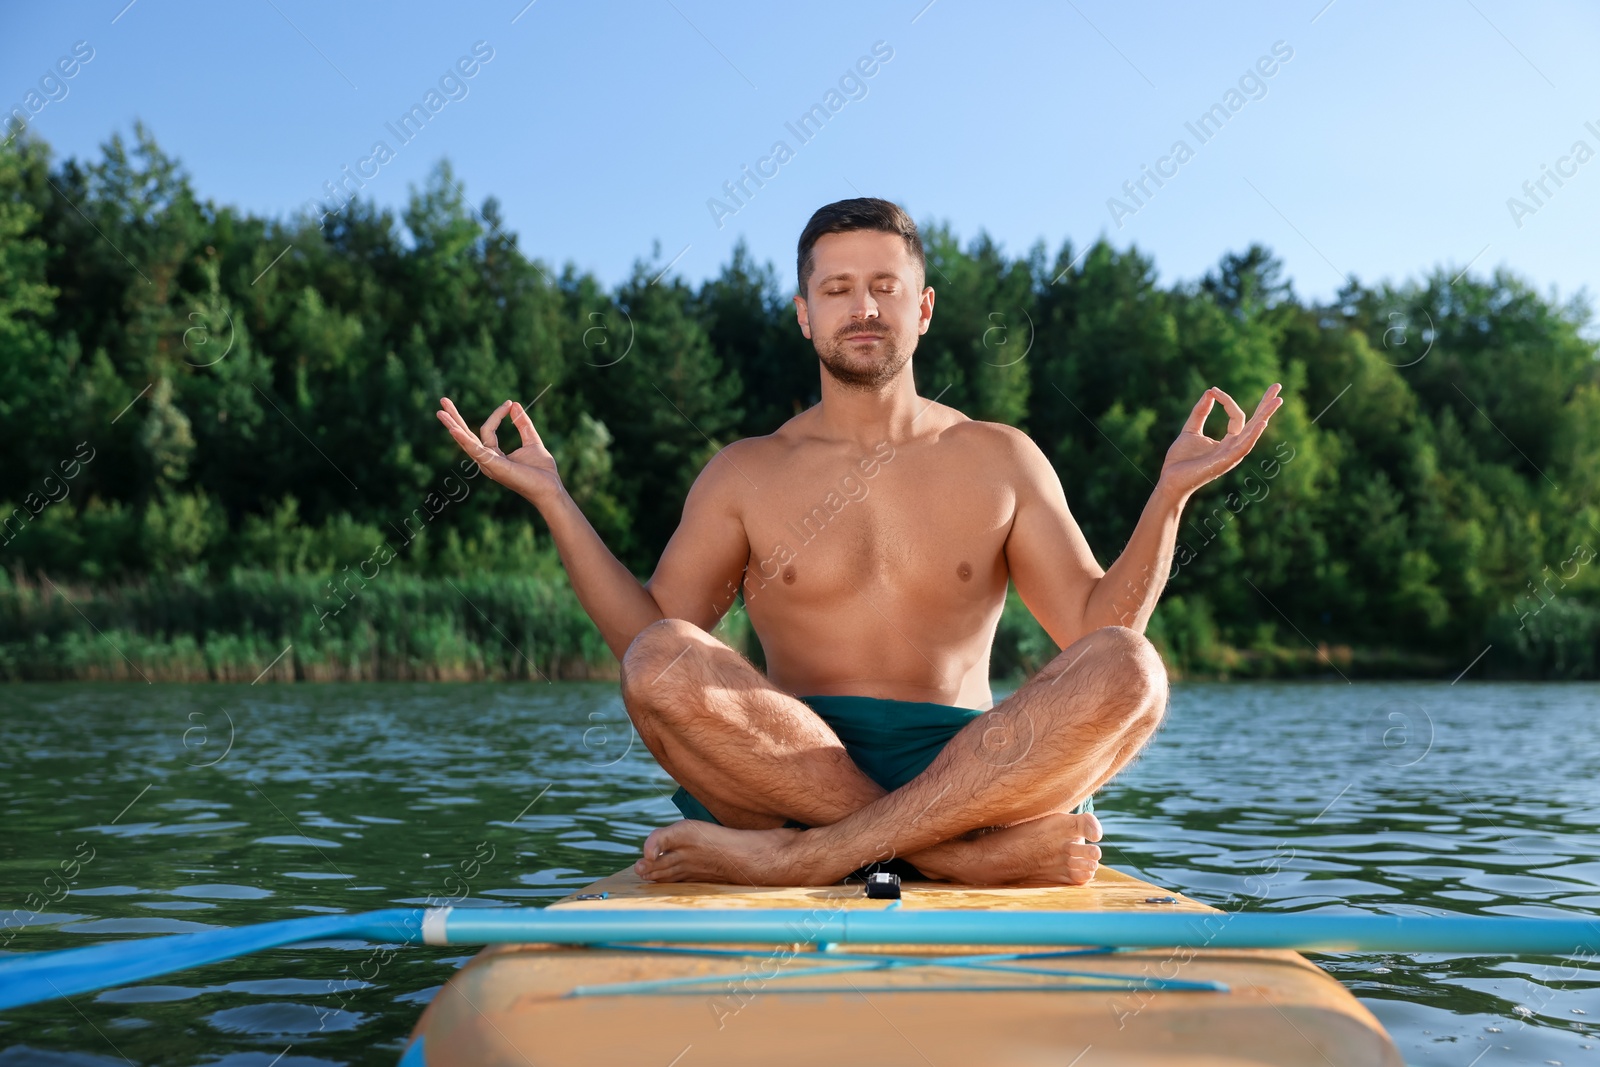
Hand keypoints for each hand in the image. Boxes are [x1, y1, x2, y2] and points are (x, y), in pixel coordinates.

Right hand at [436, 397, 563, 506]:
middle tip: (443, 401)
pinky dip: (465, 440)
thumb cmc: (541, 471)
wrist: (550, 488)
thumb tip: (514, 404)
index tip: (509, 403)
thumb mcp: (532, 441)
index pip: (488, 430)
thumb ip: (522, 424)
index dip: (497, 414)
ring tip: (440, 411)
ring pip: (466, 442)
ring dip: (453, 426)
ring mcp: (488, 464)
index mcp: (494, 455)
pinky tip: (454, 429)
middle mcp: (486, 460)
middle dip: (455, 418)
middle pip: (466, 436)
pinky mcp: (493, 466)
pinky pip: (476, 450)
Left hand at [1158, 383, 1283, 497]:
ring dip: (1265, 415)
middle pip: (1255, 423)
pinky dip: (1253, 435)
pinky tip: (1262, 422)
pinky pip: (1243, 447)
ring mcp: (1232, 455)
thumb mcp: (1190, 429)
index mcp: (1228, 442)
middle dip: (1266, 405)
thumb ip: (1200, 412)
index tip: (1213, 390)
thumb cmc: (1180, 460)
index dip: (1226, 400)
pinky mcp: (1226, 461)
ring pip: (1253, 432)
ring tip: (1277, 400)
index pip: (1236, 417)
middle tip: (1277, 386)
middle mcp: (1234, 448)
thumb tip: (1210, 392)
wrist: (1170, 479)